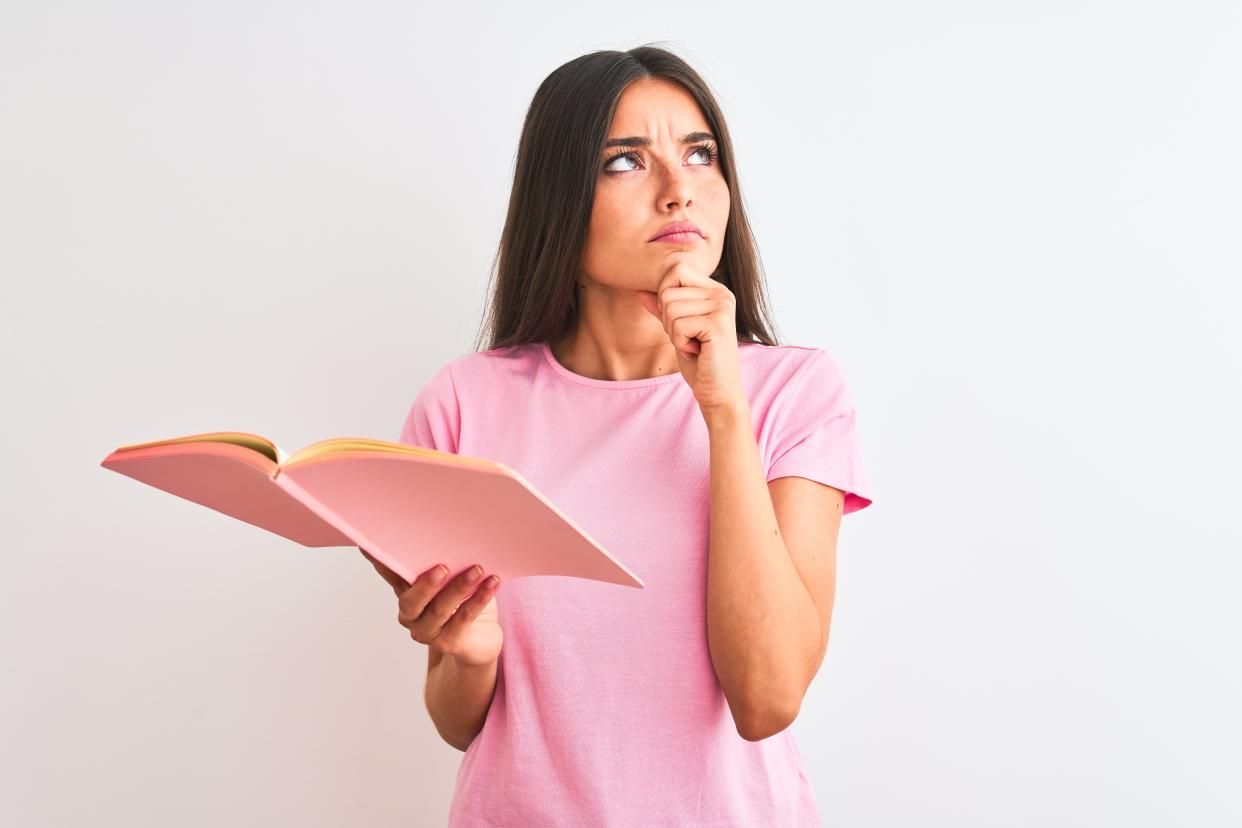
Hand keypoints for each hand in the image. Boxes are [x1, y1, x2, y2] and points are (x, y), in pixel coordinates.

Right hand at [360, 548, 502, 667]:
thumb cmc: (462, 601)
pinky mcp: (449, 643)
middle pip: (411, 601)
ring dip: (460, 588)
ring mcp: (428, 632)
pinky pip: (464, 619)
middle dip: (426, 584)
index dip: (380, 562)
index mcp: (406, 593)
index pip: (390, 575)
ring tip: (478, 569)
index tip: (368, 543)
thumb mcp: (450, 578)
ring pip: (441, 610)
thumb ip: (442, 560)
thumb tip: (447, 525)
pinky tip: (492, 582)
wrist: (480, 640)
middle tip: (442, 567)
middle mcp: (411, 615)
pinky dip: (479, 599)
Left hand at [635, 260, 745, 412]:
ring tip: (693, 345)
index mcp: (715, 290)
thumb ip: (661, 308)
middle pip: (668, 292)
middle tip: (688, 338)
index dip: (665, 297)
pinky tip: (696, 352)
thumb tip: (639, 290)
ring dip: (674, 334)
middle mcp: (722, 294)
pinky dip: (680, 343)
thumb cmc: (698, 361)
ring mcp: (722, 308)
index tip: (679, 322)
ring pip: (670, 309)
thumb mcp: (676, 329)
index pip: (676, 271)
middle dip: (668, 320)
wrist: (717, 390)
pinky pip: (678, 325)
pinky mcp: (718, 325)